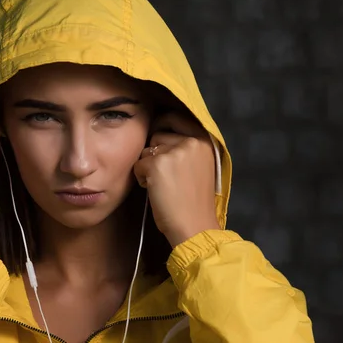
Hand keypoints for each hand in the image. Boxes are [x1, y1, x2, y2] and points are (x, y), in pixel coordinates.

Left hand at [134, 112, 219, 247]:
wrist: (194, 226)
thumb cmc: (194, 201)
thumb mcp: (200, 166)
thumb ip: (186, 147)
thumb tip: (160, 133)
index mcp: (204, 140)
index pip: (176, 117)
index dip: (162, 125)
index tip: (158, 137)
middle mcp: (191, 141)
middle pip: (157, 135)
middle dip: (155, 153)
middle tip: (166, 175)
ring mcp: (174, 151)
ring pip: (145, 150)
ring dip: (147, 166)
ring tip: (162, 185)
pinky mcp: (157, 164)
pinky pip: (138, 165)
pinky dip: (141, 178)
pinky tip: (155, 191)